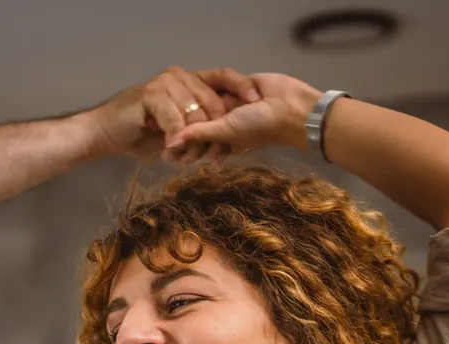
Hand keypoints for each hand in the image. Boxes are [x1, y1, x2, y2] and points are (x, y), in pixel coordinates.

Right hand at [82, 66, 262, 162]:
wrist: (105, 135)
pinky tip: (169, 151)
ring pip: (196, 115)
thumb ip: (200, 127)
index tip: (257, 104)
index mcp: (189, 81)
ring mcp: (164, 83)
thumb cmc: (140, 134)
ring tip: (182, 159)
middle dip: (215, 134)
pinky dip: (175, 140)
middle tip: (209, 158)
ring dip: (192, 143)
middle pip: (214, 102)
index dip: (242, 87)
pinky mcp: (151, 95)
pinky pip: (175, 121)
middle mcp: (179, 76)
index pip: (223, 77)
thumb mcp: (177, 131)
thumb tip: (228, 139)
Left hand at [166, 73, 322, 156]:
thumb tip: (173, 143)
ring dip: (192, 108)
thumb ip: (200, 133)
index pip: (199, 145)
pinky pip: (217, 88)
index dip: (182, 148)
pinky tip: (184, 88)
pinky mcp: (236, 87)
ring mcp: (231, 105)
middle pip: (199, 126)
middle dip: (183, 129)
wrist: (291, 105)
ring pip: (206, 106)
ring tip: (167, 112)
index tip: (163, 152)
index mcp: (223, 141)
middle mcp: (225, 124)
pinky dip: (205, 89)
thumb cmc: (259, 125)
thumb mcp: (226, 131)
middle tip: (158, 131)